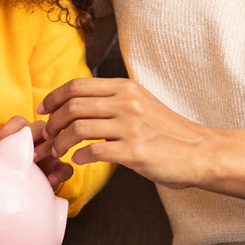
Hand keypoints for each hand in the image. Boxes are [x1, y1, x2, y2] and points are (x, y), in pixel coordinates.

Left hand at [0, 116, 73, 188]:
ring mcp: (52, 152)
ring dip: (45, 149)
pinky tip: (50, 181)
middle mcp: (39, 139)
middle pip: (39, 126)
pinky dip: (60, 173)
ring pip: (55, 141)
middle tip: (19, 148)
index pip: (19, 122)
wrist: (29, 195)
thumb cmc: (9, 173)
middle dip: (29, 135)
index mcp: (23, 134)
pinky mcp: (61, 169)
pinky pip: (67, 167)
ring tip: (34, 160)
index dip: (7, 130)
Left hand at [41, 78, 244, 210]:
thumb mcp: (141, 104)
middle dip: (52, 121)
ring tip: (57, 150)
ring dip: (61, 140)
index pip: (78, 84)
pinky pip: (94, 151)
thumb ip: (114, 101)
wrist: (200, 151)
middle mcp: (127, 102)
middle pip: (73, 104)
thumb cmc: (169, 132)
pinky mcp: (135, 151)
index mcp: (126, 88)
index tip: (43, 108)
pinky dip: (79, 156)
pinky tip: (78, 160)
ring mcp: (131, 126)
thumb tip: (81, 105)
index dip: (54, 96)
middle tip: (47, 134)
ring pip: (79, 127)